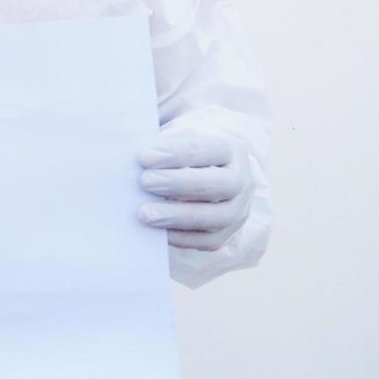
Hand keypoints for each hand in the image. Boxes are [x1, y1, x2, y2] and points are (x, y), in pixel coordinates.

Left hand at [138, 126, 252, 250]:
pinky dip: (181, 238)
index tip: (144, 157)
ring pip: (214, 217)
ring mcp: (237, 210)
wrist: (211, 174)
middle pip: (214, 184)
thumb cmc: (188, 153)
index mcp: (230, 149)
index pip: (207, 149)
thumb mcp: (180, 136)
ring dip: (177, 216)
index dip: (176, 153)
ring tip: (145, 213)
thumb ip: (163, 141)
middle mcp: (241, 180)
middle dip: (177, 184)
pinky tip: (157, 232)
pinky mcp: (227, 235)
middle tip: (145, 182)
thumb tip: (137, 152)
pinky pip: (207, 242)